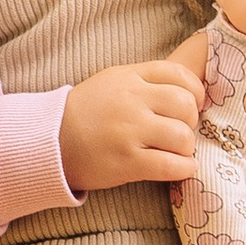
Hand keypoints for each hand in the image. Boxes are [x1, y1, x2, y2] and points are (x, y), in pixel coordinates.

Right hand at [59, 58, 199, 193]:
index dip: (195, 92)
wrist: (50, 142)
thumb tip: (188, 91)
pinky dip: (184, 169)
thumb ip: (145, 81)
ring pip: (183, 137)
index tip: (193, 105)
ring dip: (187, 148)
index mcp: (129, 77)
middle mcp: (131, 101)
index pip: (178, 75)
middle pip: (185, 106)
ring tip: (177, 152)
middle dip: (191, 122)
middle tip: (181, 131)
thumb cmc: (85, 113)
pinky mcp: (127, 162)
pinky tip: (181, 168)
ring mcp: (129, 132)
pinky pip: (171, 166)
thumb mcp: (112, 82)